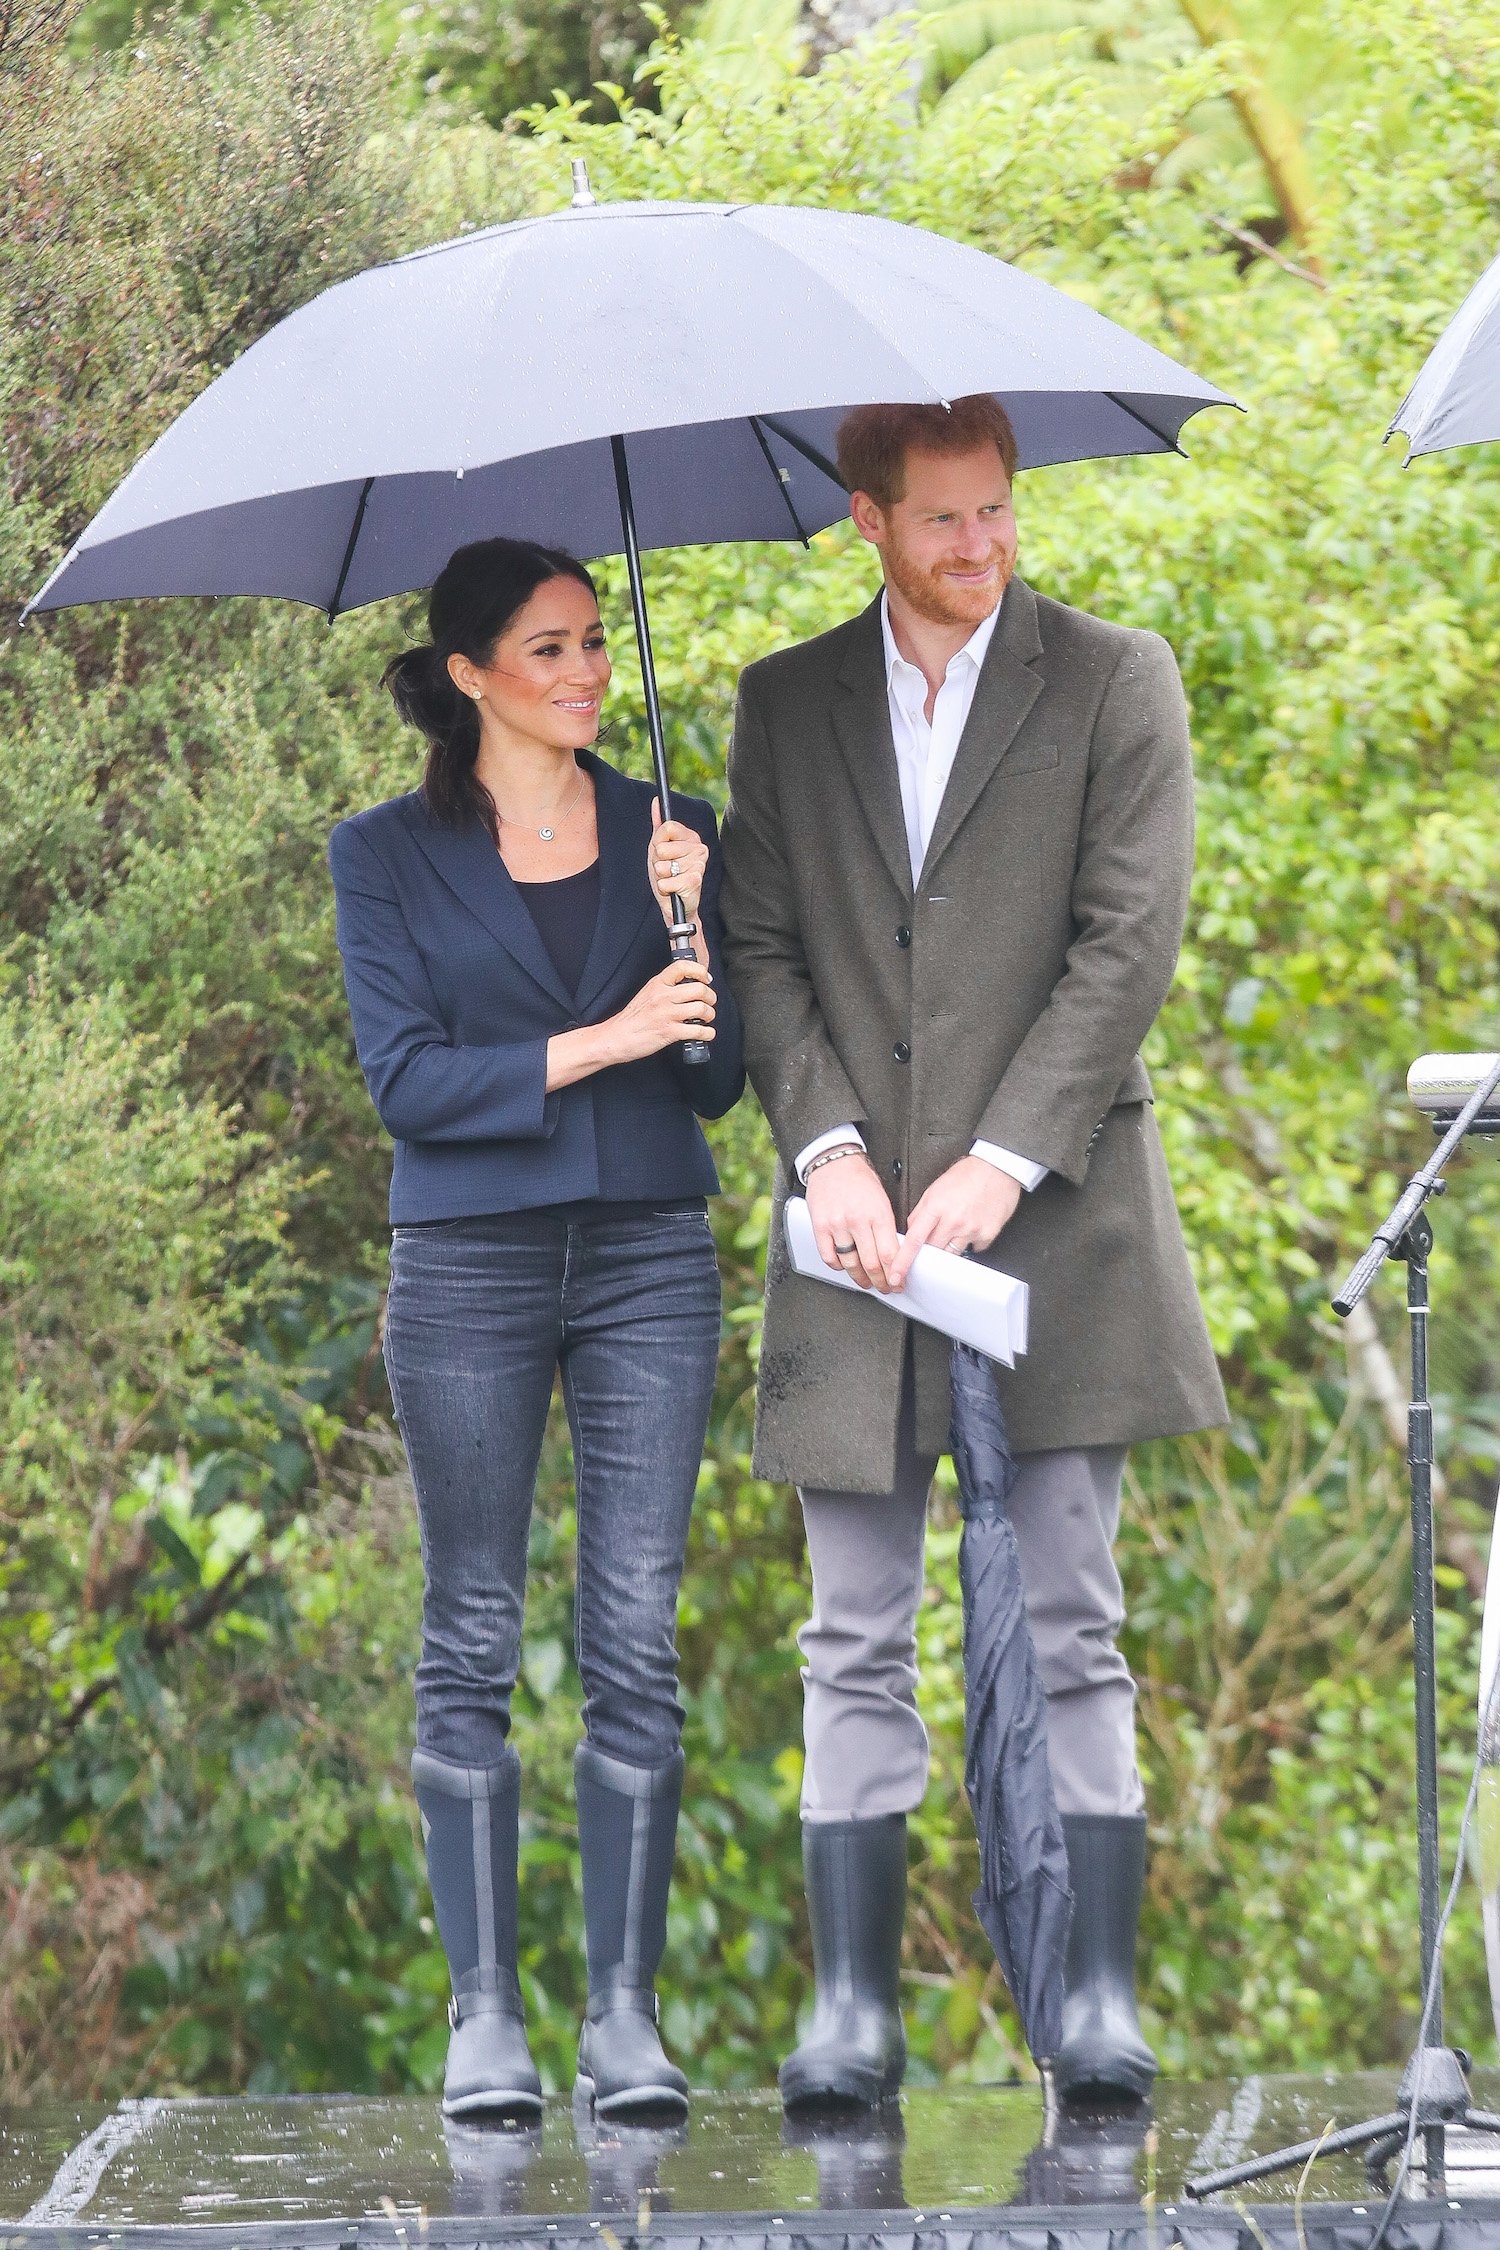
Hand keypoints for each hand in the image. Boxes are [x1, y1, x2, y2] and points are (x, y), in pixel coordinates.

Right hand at [605, 958, 715, 1062]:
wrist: (616, 1037)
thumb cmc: (632, 1018)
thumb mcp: (647, 993)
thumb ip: (666, 987)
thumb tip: (689, 986)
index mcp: (658, 984)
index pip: (683, 967)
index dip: (700, 971)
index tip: (705, 979)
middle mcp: (663, 996)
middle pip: (700, 989)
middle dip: (711, 997)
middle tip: (709, 1003)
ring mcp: (667, 1014)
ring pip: (702, 1009)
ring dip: (710, 1015)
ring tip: (706, 1019)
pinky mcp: (669, 1032)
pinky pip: (698, 1031)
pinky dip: (708, 1033)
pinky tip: (706, 1033)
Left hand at [649, 802, 708, 926]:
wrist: (675, 905)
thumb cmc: (668, 875)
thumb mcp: (659, 848)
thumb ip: (658, 825)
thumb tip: (656, 801)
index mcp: (691, 837)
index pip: (667, 827)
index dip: (658, 841)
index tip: (662, 852)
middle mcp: (700, 848)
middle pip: (662, 847)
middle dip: (658, 862)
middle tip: (667, 870)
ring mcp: (699, 864)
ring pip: (662, 866)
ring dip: (661, 877)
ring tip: (671, 880)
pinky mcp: (695, 881)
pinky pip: (665, 882)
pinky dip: (664, 889)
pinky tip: (674, 890)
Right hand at [806, 1152, 899, 1292]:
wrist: (834, 1162)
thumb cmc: (860, 1180)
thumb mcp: (882, 1200)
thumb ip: (887, 1227)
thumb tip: (893, 1255)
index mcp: (878, 1214)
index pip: (889, 1254)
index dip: (895, 1274)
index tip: (898, 1283)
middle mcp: (858, 1220)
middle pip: (871, 1263)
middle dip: (881, 1282)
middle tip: (885, 1288)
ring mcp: (837, 1225)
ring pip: (850, 1264)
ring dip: (860, 1279)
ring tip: (866, 1283)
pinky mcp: (820, 1226)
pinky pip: (829, 1257)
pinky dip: (838, 1267)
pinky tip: (845, 1267)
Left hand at [889, 1156, 1020, 1288]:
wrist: (997, 1168)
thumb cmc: (968, 1174)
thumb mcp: (935, 1188)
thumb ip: (922, 1211)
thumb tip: (912, 1230)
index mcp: (936, 1207)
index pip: (914, 1240)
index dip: (902, 1260)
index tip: (896, 1275)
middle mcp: (953, 1221)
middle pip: (932, 1251)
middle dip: (928, 1251)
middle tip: (934, 1240)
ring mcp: (971, 1229)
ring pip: (952, 1254)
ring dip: (949, 1247)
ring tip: (956, 1228)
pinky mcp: (987, 1235)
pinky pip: (973, 1250)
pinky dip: (970, 1243)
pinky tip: (972, 1227)